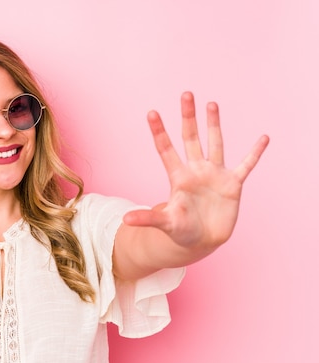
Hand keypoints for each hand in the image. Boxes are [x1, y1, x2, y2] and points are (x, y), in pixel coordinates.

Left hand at [123, 91, 268, 251]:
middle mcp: (196, 170)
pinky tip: (263, 138)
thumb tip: (126, 221)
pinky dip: (255, 153)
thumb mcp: (165, 223)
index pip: (166, 149)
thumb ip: (148, 219)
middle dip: (188, 117)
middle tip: (186, 94)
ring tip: (211, 104)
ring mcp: (215, 175)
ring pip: (215, 144)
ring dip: (214, 125)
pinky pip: (246, 165)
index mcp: (178, 177)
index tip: (151, 112)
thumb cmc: (181, 230)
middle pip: (191, 138)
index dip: (159, 132)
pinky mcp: (233, 184)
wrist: (202, 241)